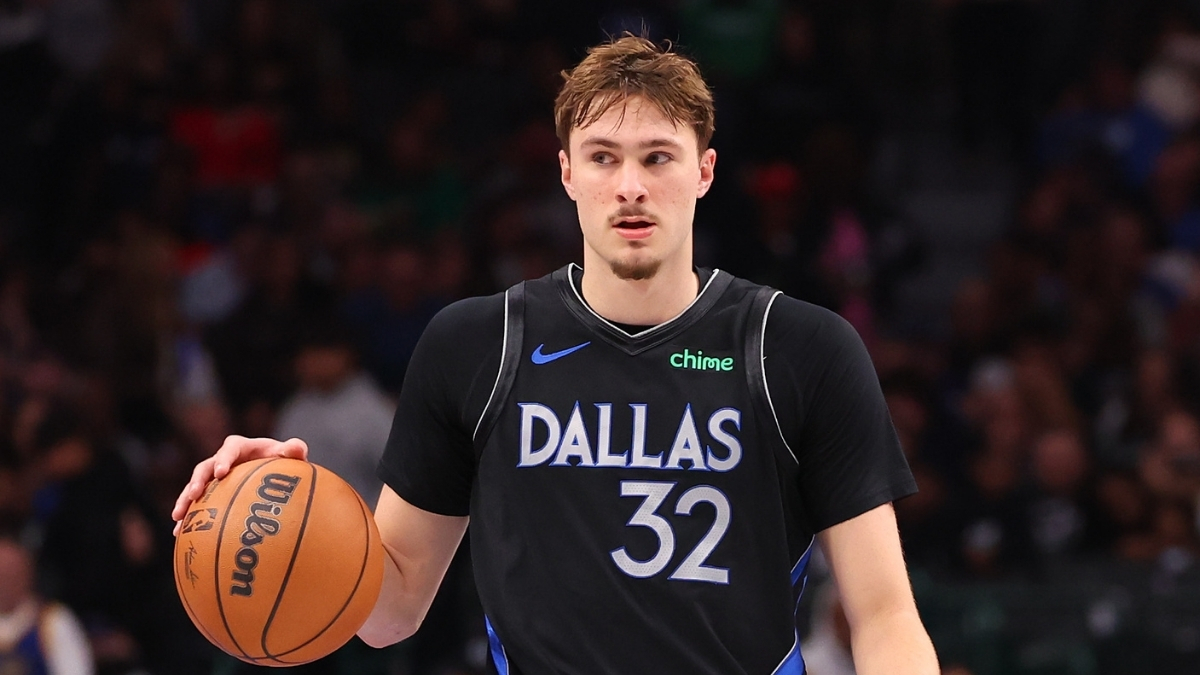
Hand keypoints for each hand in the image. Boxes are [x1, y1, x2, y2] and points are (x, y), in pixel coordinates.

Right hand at [171, 435, 308, 534]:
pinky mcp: (210, 494)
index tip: (220, 472)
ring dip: (184, 500)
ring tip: (177, 518)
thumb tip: (297, 448)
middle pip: (204, 467)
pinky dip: (187, 518)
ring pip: (194, 487)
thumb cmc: (283, 463)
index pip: (229, 448)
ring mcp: (213, 478)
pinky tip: (178, 534)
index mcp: (240, 447)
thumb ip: (294, 449)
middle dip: (197, 480)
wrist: (274, 477)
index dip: (223, 458)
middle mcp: (222, 460)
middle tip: (194, 493)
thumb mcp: (290, 455)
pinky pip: (195, 505)